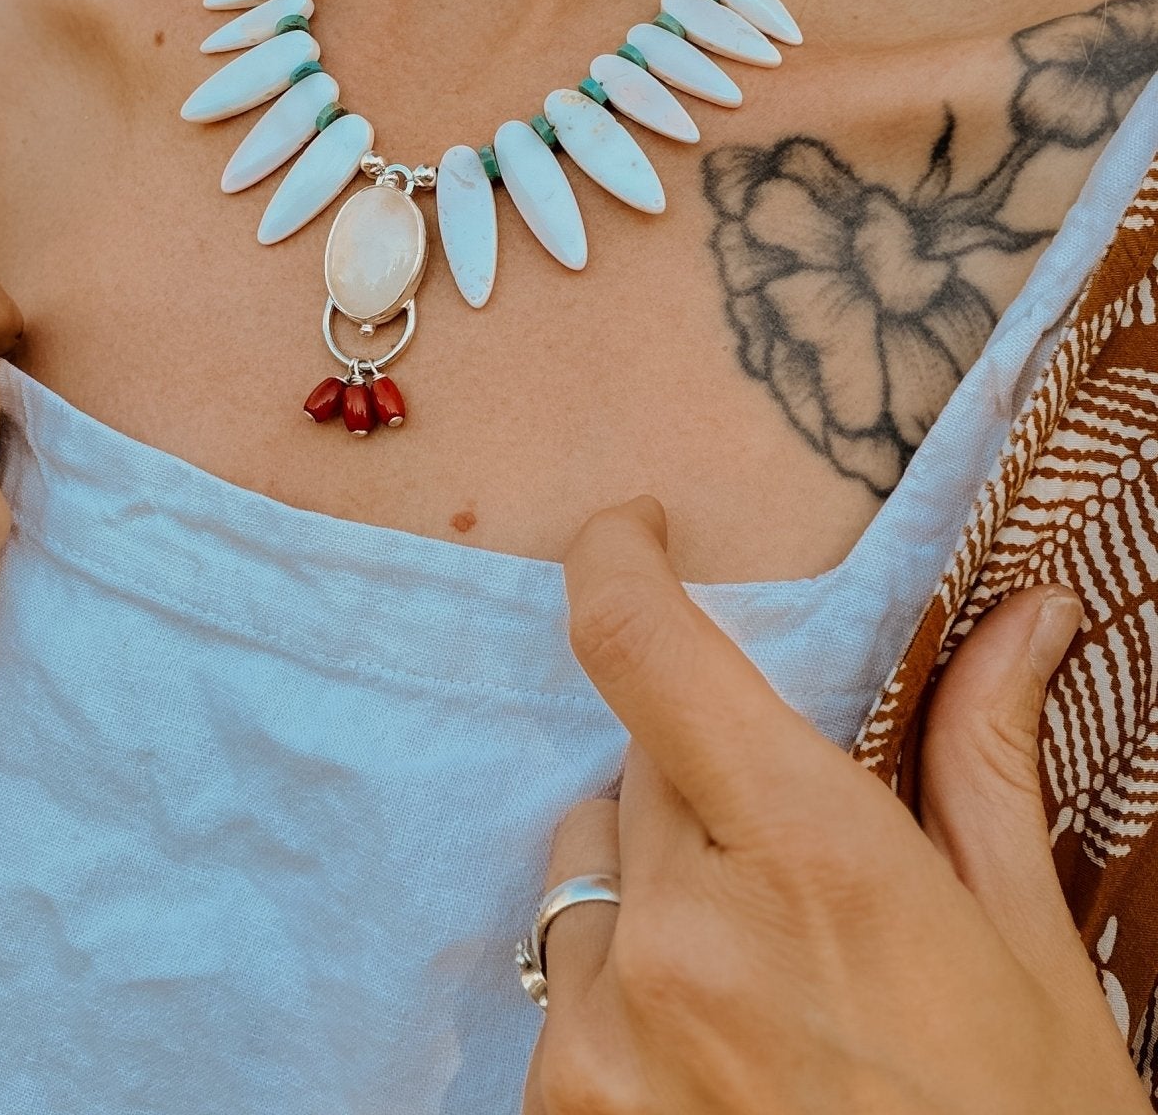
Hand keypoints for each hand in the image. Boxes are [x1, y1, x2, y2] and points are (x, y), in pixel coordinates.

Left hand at [523, 496, 1145, 1113]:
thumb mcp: (1026, 956)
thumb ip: (983, 763)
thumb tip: (1027, 614)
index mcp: (813, 862)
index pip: (645, 648)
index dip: (614, 559)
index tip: (629, 529)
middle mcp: (682, 932)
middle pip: (632, 765)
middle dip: (700, 784)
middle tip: (787, 870)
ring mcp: (604, 1028)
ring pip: (586, 871)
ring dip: (652, 889)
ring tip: (755, 990)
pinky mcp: (560, 1105)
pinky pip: (567, 980)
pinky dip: (622, 987)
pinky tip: (711, 1064)